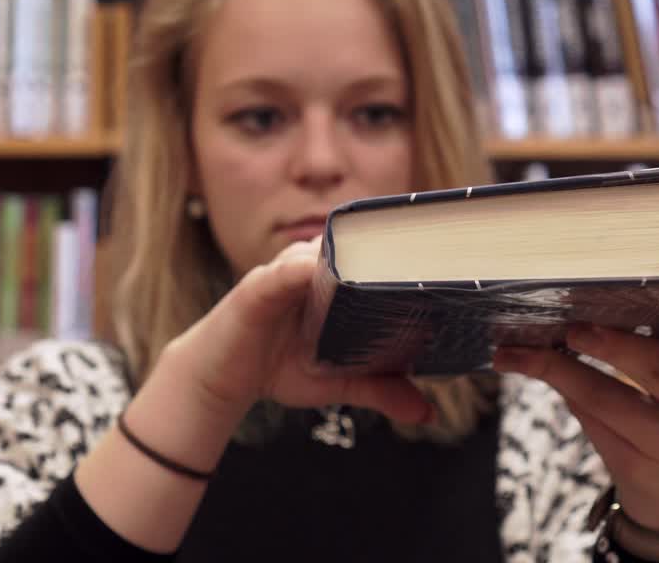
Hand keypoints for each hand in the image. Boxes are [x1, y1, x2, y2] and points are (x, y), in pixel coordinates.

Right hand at [164, 237, 432, 432]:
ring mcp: (281, 275)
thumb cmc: (277, 368)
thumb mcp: (337, 381)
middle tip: (421, 254)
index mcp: (333, 282)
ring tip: (375, 260)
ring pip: (319, 253)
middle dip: (383, 247)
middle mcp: (310, 270)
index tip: (438, 255)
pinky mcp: (255, 289)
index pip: (371, 252)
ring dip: (345, 253)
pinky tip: (309, 272)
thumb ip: (380, 389)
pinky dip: (294, 270)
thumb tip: (428, 413)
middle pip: (351, 245)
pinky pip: (278, 274)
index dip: (402, 249)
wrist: (219, 381)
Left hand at [492, 311, 658, 532]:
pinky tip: (530, 368)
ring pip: (605, 398)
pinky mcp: (636, 470)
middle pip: (657, 370)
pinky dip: (560, 388)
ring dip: (557, 368)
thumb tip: (617, 297)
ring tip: (520, 349)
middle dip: (610, 343)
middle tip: (574, 326)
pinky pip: (589, 420)